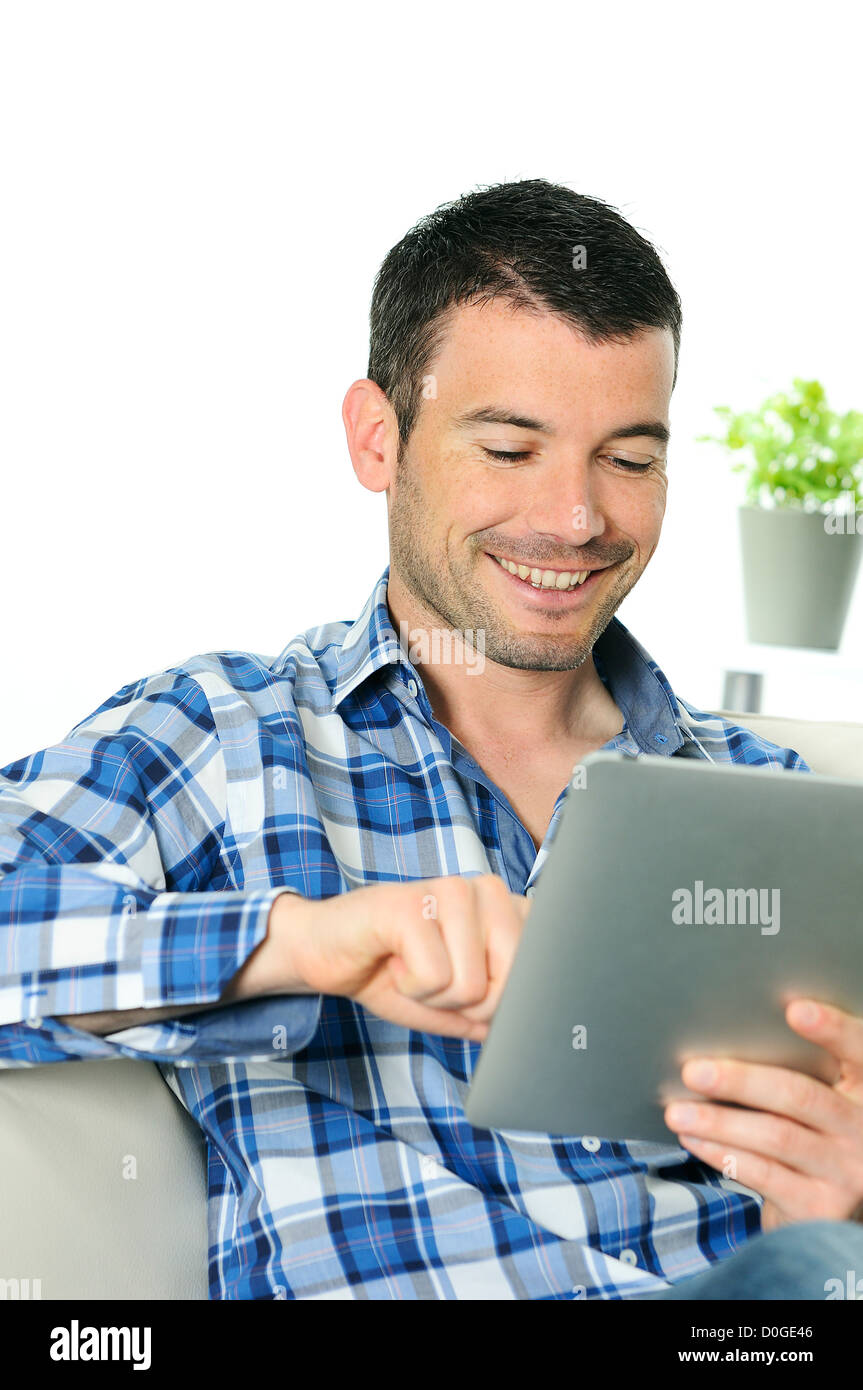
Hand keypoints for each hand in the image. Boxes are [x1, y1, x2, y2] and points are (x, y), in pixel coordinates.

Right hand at [267, 873, 529, 1041]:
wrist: (326, 952)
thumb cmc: (394, 972)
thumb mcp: (456, 1002)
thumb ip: (497, 1011)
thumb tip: (535, 1030)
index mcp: (506, 908)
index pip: (544, 969)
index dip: (507, 1004)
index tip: (473, 993)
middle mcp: (486, 889)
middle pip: (513, 983)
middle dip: (472, 1005)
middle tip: (436, 981)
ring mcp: (449, 890)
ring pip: (473, 985)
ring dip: (434, 996)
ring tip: (412, 968)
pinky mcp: (411, 903)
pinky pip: (435, 976)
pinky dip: (410, 988)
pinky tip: (393, 961)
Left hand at [663, 999, 862, 1229]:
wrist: (825, 1205)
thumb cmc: (810, 1133)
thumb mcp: (820, 1098)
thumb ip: (799, 1068)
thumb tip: (723, 1037)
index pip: (859, 1051)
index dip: (833, 1029)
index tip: (795, 1010)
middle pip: (800, 1095)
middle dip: (740, 1081)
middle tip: (693, 1071)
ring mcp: (847, 1170)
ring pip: (776, 1136)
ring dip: (718, 1122)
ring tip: (678, 1111)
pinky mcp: (820, 1205)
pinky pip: (764, 1173)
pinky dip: (722, 1153)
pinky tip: (694, 1139)